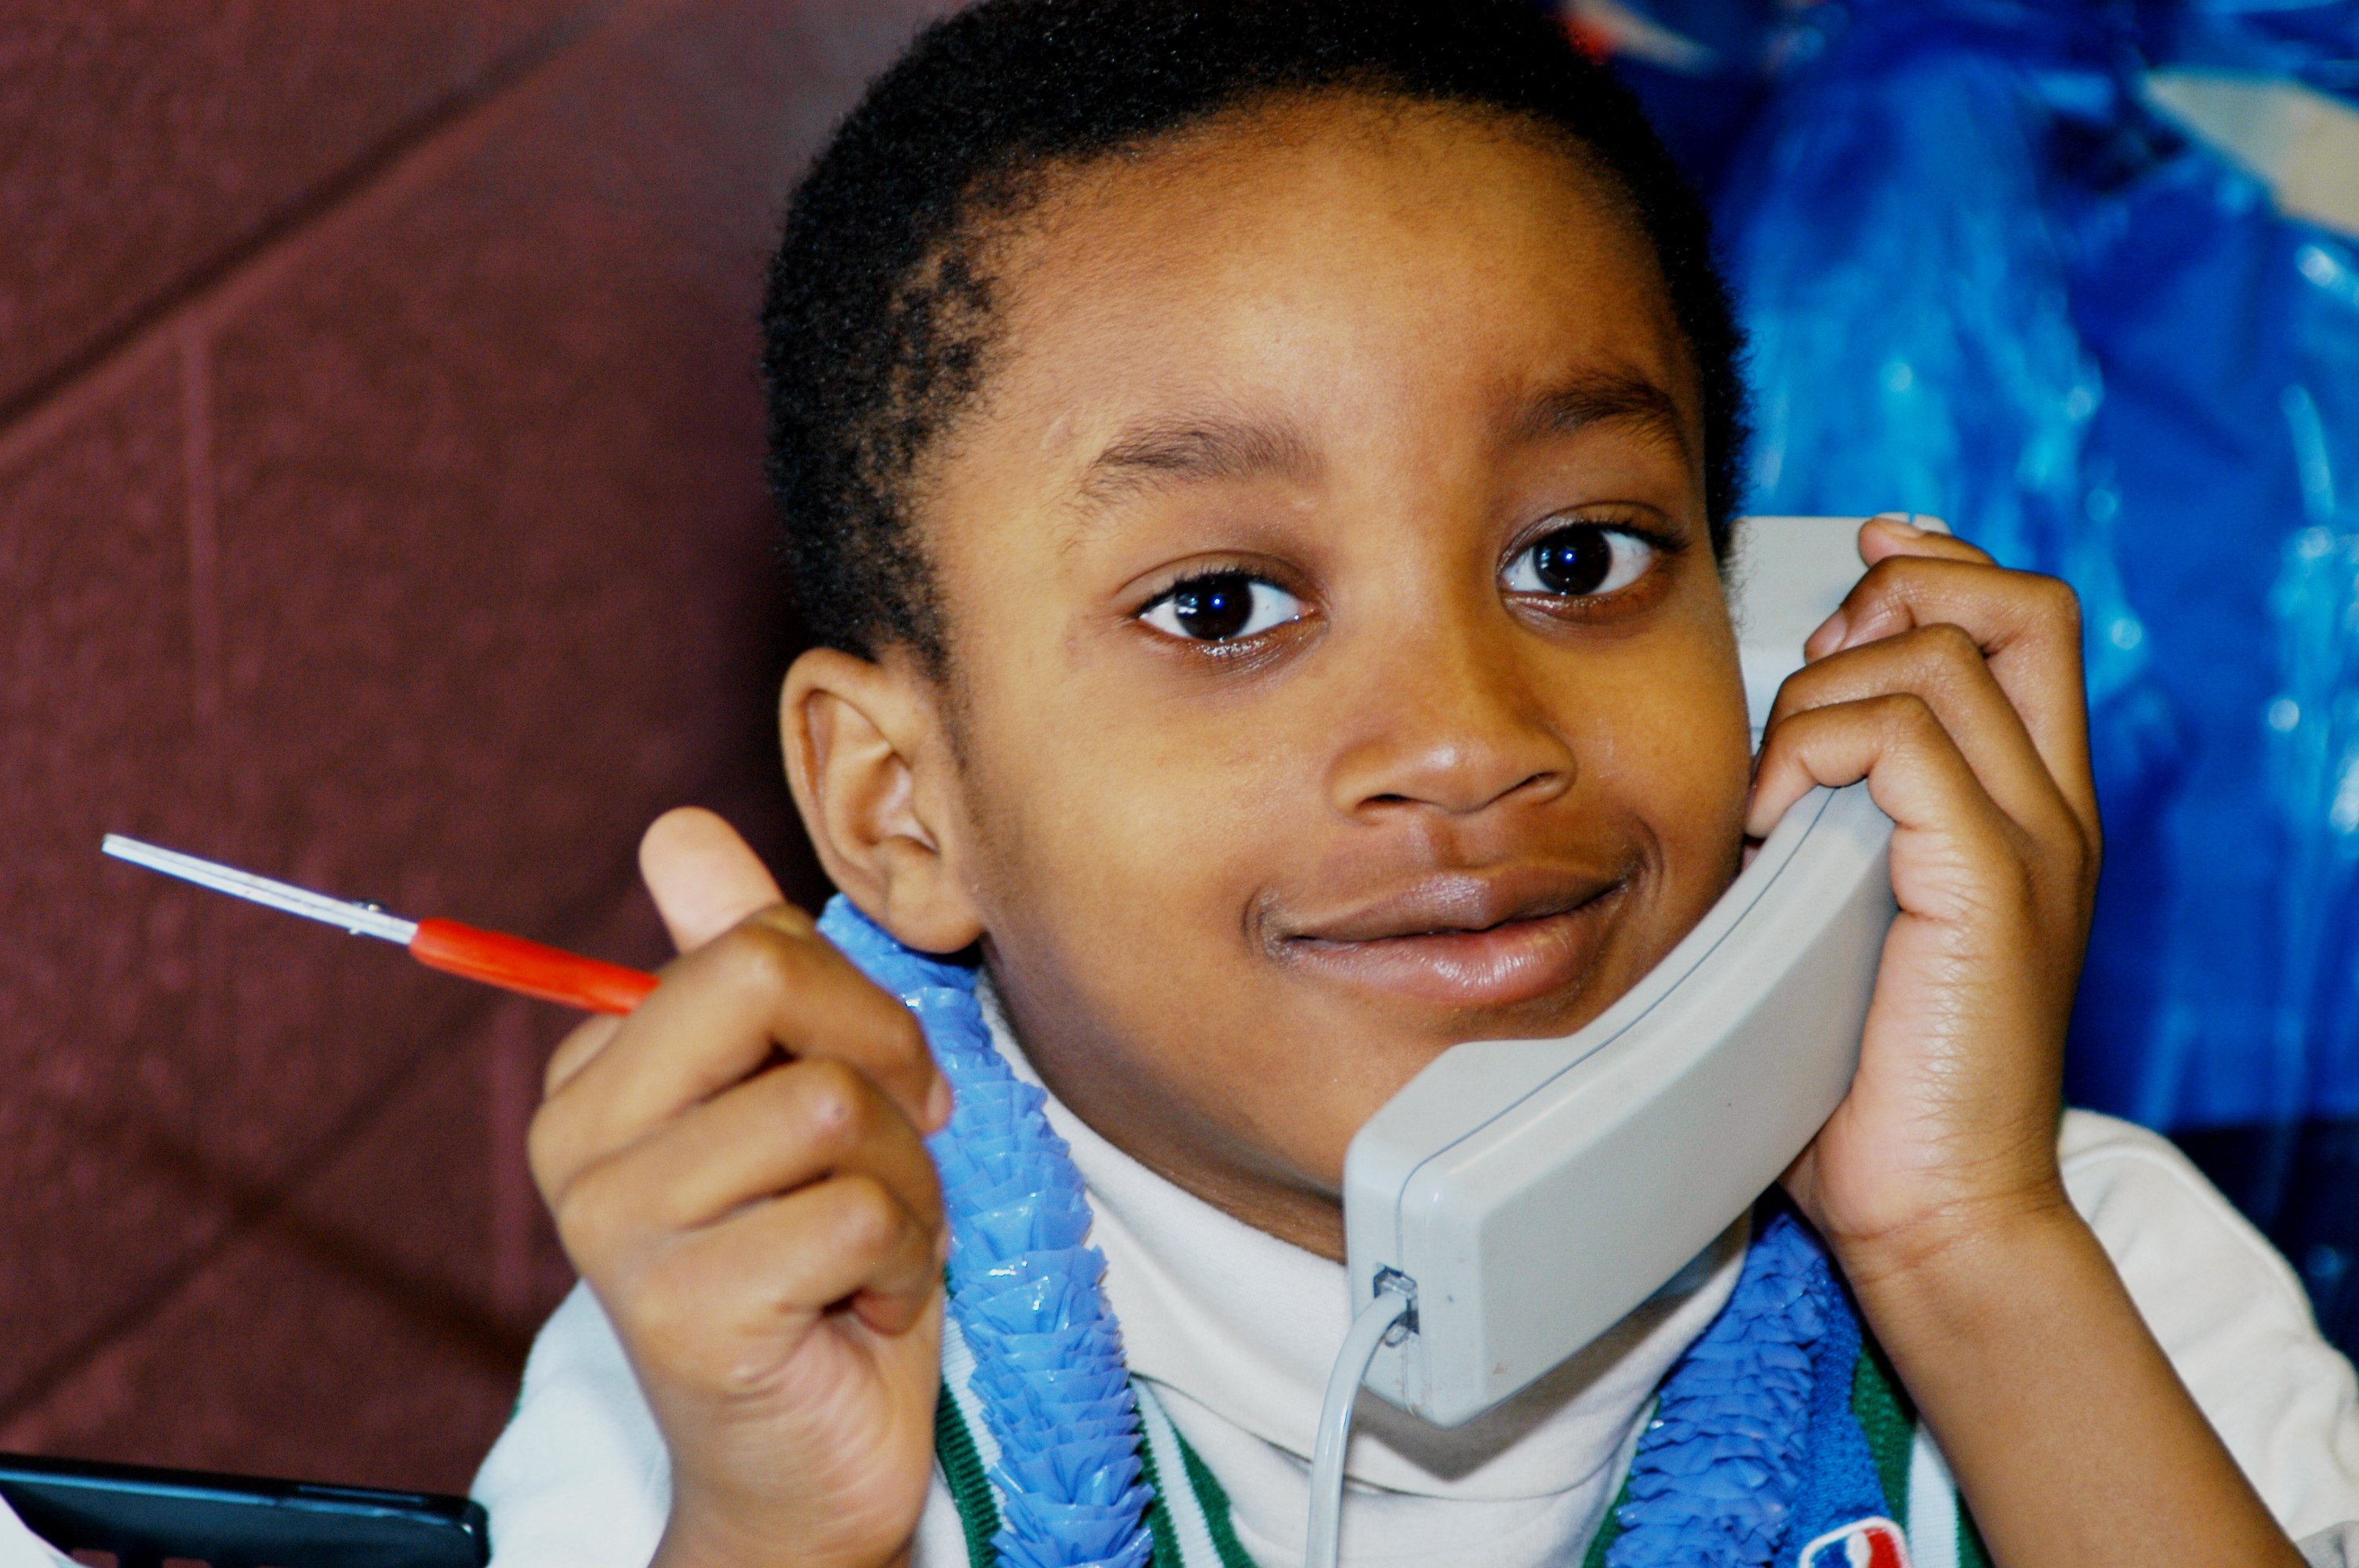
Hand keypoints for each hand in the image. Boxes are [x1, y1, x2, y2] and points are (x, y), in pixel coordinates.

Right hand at [529, 808, 950, 1567]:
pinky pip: (855, 1212)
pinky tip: (865, 1305)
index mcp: (598, 1074)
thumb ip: (747, 963)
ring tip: (875, 1245)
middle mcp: (580, 1141)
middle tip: (906, 1144)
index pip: (750, 944)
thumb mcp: (801, 1095)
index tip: (878, 1092)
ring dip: (906, 1181)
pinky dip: (906, 1259)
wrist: (806, 1466)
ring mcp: (618, 1228)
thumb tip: (677, 826)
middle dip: (884, 1059)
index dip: (858, 1010)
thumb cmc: (821, 1267)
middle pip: (768, 981)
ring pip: (831, 1104)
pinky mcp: (683, 1310)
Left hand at [1747, 515, 2099, 1272]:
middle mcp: (2052, 810)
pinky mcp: (1991, 883)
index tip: (1857, 570)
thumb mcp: (1845, 915)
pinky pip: (1905, 740)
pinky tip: (1766, 827)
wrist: (1932, 1207)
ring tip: (1770, 790)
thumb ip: (1834, 824)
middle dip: (1887, 600)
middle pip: (2008, 607)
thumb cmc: (1867, 1080)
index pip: (2024, 621)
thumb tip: (1756, 754)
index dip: (1940, 566)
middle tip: (1806, 675)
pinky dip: (1813, 754)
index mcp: (2031, 809)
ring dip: (1820, 697)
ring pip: (1935, 659)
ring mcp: (2033, 843)